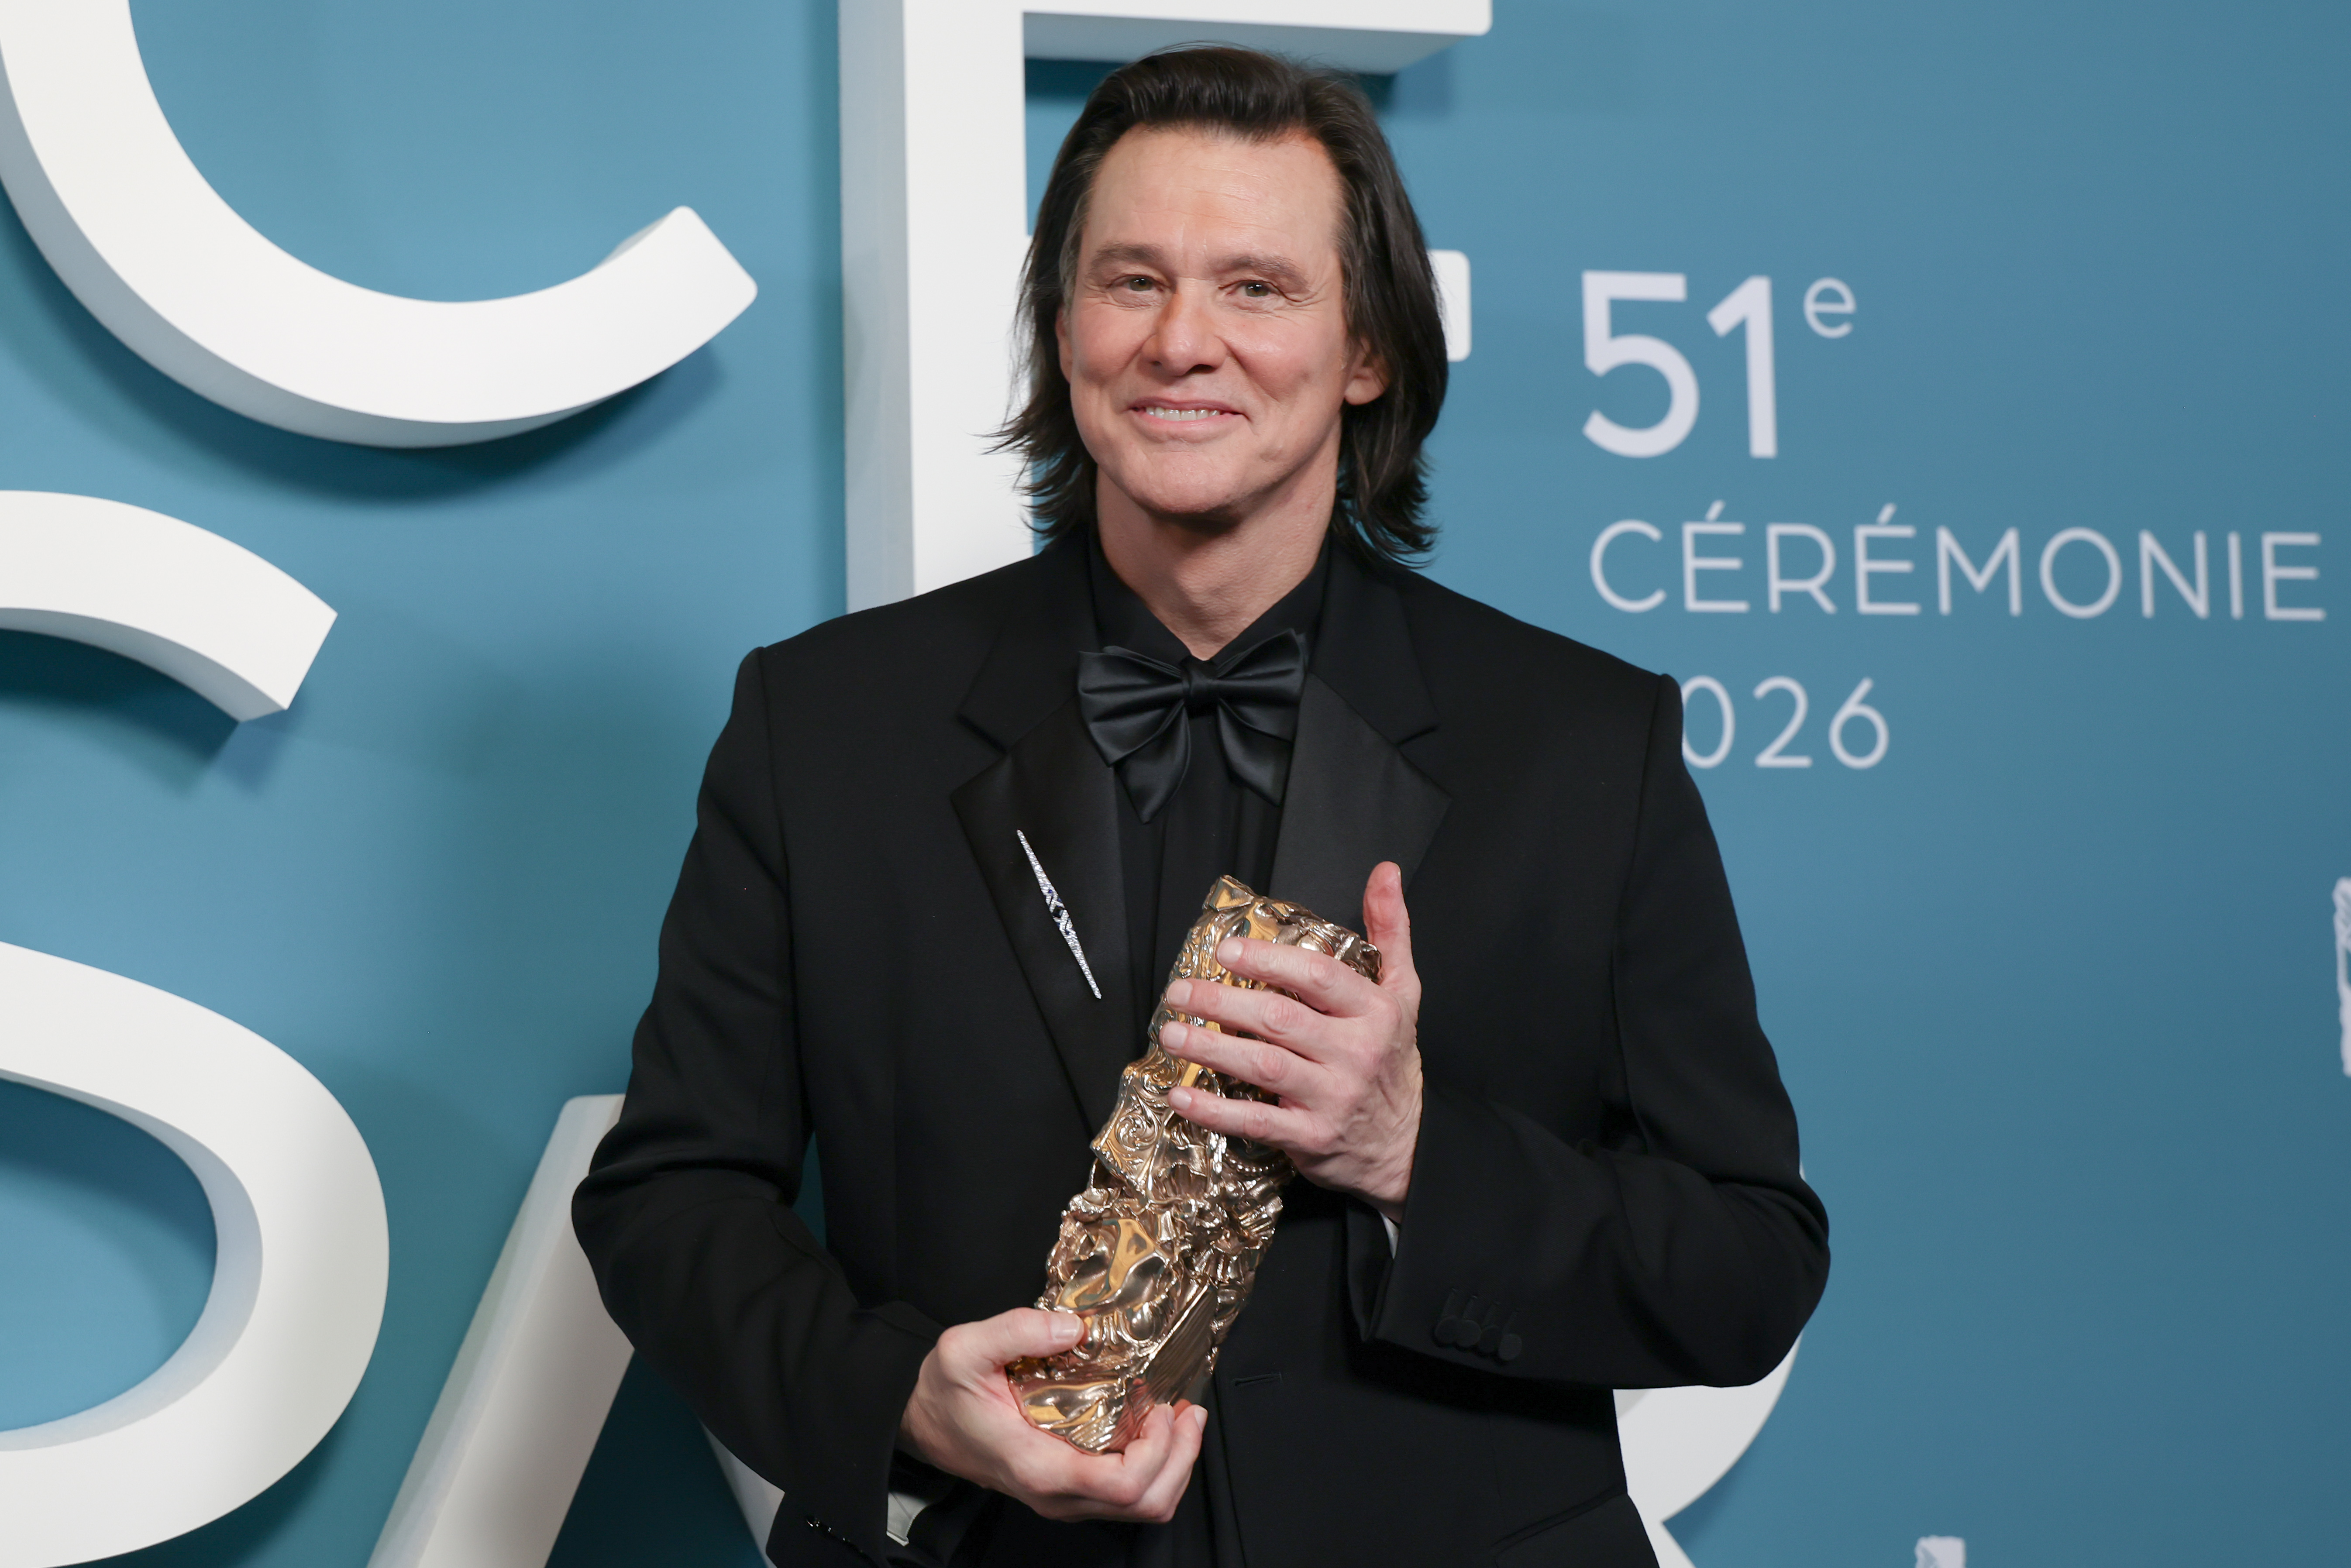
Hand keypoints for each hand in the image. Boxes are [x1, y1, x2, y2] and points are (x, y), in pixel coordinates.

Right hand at [898, 1306, 1205, 1523]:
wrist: (923, 1421)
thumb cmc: (943, 1393)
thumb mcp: (965, 1348)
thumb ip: (1016, 1329)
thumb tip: (1071, 1326)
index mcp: (1038, 1467)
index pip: (1123, 1486)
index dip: (1160, 1451)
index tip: (1163, 1408)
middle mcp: (1056, 1494)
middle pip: (1146, 1504)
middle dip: (1181, 1458)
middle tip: (1186, 1411)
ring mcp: (1064, 1497)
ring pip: (1143, 1507)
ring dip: (1174, 1464)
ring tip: (1182, 1418)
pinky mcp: (1068, 1490)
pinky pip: (1128, 1497)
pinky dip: (1156, 1467)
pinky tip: (1156, 1429)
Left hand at [1160, 861, 1422, 1220]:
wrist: (1405, 1144)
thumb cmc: (1391, 1061)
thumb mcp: (1404, 992)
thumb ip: (1391, 930)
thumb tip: (1384, 872)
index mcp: (1375, 1012)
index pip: (1317, 978)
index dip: (1268, 960)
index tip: (1226, 951)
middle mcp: (1355, 1053)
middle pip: (1280, 1019)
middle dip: (1223, 1002)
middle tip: (1179, 990)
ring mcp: (1332, 1098)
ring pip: (1264, 1066)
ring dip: (1211, 1048)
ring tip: (1171, 1033)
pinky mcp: (1311, 1137)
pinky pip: (1256, 1121)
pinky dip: (1215, 1110)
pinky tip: (1182, 1094)